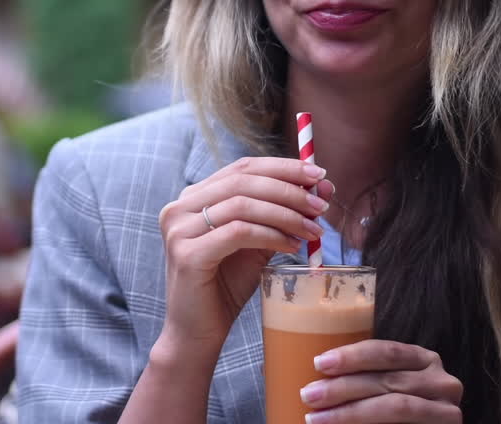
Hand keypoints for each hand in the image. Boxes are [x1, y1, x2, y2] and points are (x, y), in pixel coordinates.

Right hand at [155, 157, 331, 355]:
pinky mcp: (188, 253)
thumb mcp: (255, 243)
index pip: (242, 168)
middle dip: (289, 189)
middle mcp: (179, 207)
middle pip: (243, 180)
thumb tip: (320, 189)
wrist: (197, 333)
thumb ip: (279, 215)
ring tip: (314, 230)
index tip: (319, 175)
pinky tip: (293, 246)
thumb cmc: (225, 286)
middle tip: (321, 205)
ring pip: (243, 204)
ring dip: (286, 214)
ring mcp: (179, 229)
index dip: (283, 167)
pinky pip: (240, 232)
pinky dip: (272, 235)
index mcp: (193, 198)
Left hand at [300, 340, 462, 422]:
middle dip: (343, 388)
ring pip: (395, 407)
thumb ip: (363, 378)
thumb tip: (316, 379)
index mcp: (423, 360)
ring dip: (351, 413)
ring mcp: (448, 411)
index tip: (319, 364)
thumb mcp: (382, 386)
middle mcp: (442, 381)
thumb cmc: (391, 409)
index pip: (387, 351)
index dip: (352, 356)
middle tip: (309, 395)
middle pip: (387, 380)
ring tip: (316, 417)